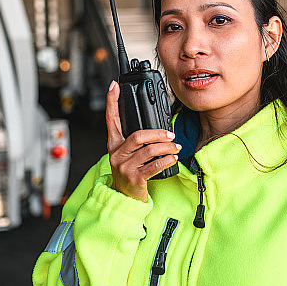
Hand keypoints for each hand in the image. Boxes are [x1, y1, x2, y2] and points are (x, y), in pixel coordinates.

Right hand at [105, 81, 179, 201]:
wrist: (124, 199)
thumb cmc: (129, 174)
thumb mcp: (127, 156)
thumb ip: (135, 142)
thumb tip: (157, 130)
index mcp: (113, 145)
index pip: (111, 119)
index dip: (111, 101)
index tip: (113, 86)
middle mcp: (116, 154)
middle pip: (138, 135)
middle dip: (158, 134)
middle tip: (170, 135)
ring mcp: (124, 167)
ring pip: (149, 150)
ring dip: (166, 147)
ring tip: (175, 147)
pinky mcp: (135, 178)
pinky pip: (154, 165)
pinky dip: (167, 160)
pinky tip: (172, 158)